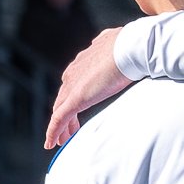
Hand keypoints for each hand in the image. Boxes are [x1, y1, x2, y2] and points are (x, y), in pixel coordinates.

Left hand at [45, 29, 131, 148]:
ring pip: (59, 110)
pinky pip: (59, 119)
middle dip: (64, 116)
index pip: (72, 84)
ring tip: (61, 140)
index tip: (75, 110)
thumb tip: (110, 40)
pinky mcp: (75, 98)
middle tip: (66, 131)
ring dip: (59, 127)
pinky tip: (52, 143)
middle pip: (63, 98)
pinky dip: (53, 132)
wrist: (131, 46)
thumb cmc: (131, 45)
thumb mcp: (116, 44)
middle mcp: (73, 72)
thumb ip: (109, 45)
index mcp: (83, 61)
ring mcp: (72, 85)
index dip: (71, 99)